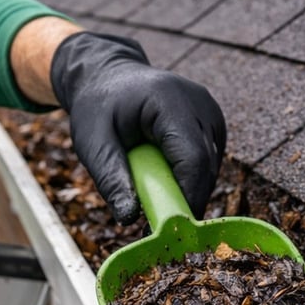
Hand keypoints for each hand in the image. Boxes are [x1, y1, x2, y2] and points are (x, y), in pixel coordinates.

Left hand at [50, 32, 225, 224]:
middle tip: (157, 227)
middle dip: (186, 201)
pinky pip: (209, 162)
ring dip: (187, 190)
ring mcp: (210, 112)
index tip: (169, 230)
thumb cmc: (98, 106)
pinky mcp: (212, 123)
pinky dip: (190, 178)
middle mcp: (200, 102)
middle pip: (207, 167)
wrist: (108, 75)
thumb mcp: (92, 141)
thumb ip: (109, 178)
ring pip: (211, 168)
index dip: (187, 198)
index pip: (193, 158)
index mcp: (170, 100)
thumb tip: (129, 219)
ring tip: (155, 198)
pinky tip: (165, 178)